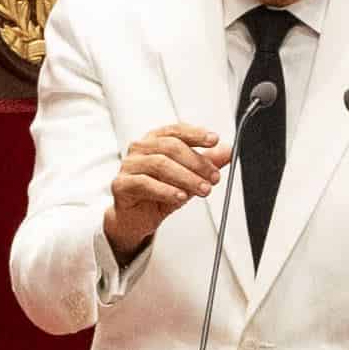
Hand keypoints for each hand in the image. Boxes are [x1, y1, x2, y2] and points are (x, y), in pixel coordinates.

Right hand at [103, 123, 229, 255]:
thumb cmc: (157, 193)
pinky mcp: (121, 185)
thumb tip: (227, 152)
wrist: (134, 218)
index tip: (214, 140)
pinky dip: (166, 190)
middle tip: (213, 177)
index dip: (196, 134)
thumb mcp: (188, 178)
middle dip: (197, 162)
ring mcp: (128, 166)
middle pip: (170, 147)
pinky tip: (180, 196)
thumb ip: (206, 164)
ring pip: (159, 164)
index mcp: (155, 141)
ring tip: (202, 189)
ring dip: (185, 177)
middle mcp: (140, 149)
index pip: (176, 130)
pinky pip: (144, 183)